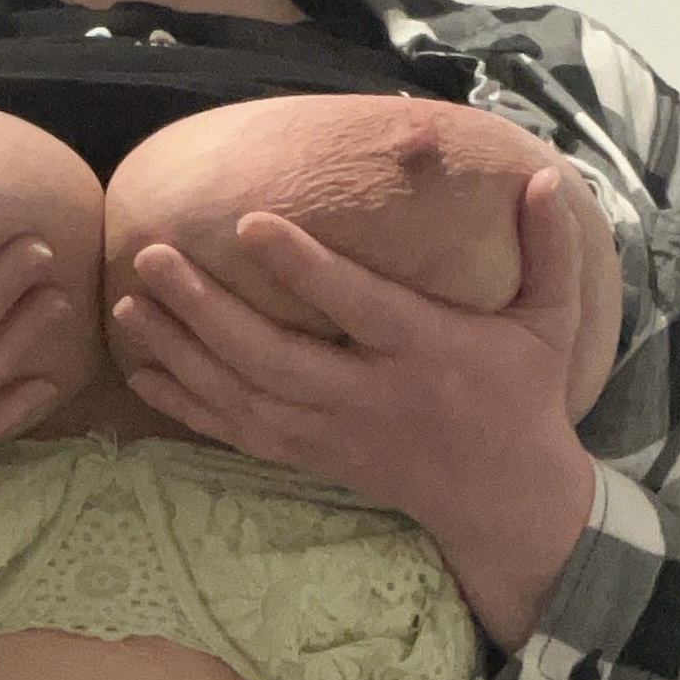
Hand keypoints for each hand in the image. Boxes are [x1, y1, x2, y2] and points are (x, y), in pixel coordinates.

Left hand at [107, 164, 623, 640]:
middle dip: (205, 310)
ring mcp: (334, 433)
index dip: (302, 267)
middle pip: (273, 356)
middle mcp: (370, 396)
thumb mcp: (551, 323)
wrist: (503, 500)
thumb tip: (548, 179)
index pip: (355, 307)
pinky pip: (238, 434)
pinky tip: (143, 372)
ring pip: (244, 397)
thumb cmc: (523, 397)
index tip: (249, 223)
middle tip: (151, 258)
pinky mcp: (313, 457)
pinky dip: (188, 406)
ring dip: (181, 353)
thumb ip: (549, 251)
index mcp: (425, 351)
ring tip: (129, 303)